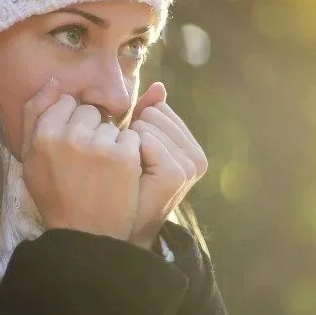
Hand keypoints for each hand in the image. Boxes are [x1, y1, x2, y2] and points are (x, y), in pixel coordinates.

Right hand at [20, 76, 143, 240]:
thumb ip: (36, 116)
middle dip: (92, 130)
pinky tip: (119, 175)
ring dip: (112, 142)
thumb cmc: (56, 195)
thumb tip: (55, 81)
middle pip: (89, 111)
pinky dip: (130, 152)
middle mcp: (69, 137)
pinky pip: (132, 136)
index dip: (71, 123)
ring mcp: (98, 146)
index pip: (65, 102)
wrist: (85, 236)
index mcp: (43, 136)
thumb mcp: (32, 159)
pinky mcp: (124, 156)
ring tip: (103, 172)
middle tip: (88, 164)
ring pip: (111, 124)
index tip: (73, 149)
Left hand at [127, 83, 207, 249]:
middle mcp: (196, 158)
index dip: (136, 123)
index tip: (129, 150)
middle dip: (132, 130)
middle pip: (153, 113)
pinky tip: (126, 169)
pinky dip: (130, 149)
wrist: (119, 228)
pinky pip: (145, 140)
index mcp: (191, 148)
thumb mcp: (138, 145)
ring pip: (148, 124)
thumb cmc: (124, 185)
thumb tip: (158, 86)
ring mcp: (188, 167)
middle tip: (126, 161)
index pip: (158, 109)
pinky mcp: (175, 175)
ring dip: (128, 140)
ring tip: (126, 168)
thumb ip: (149, 115)